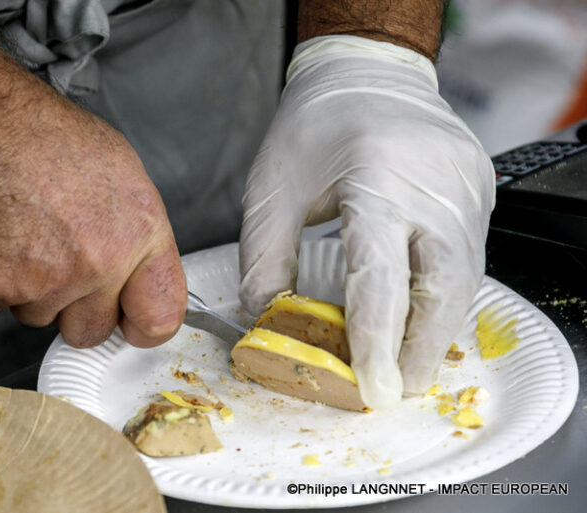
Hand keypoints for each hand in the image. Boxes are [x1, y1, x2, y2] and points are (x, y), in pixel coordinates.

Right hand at [0, 93, 186, 348]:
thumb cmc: (42, 135)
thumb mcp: (121, 173)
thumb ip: (137, 238)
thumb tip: (140, 279)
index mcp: (138, 234)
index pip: (159, 319)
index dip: (142, 325)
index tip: (131, 321)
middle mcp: (96, 264)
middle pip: (91, 331)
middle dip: (77, 308)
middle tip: (58, 260)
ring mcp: (41, 281)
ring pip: (40, 317)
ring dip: (32, 290)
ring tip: (22, 233)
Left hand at [239, 36, 494, 408]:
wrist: (366, 73)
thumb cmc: (315, 124)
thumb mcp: (272, 186)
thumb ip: (263, 256)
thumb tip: (265, 315)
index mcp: (378, 179)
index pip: (381, 277)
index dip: (376, 341)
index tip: (370, 386)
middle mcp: (434, 187)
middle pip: (443, 289)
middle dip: (420, 349)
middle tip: (394, 387)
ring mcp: (465, 188)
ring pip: (465, 280)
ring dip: (435, 329)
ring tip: (403, 362)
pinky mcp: (478, 191)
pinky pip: (469, 258)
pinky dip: (444, 296)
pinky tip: (420, 317)